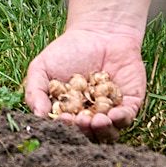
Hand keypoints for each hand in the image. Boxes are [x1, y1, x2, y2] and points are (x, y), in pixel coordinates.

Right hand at [24, 25, 148, 134]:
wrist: (99, 31)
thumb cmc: (67, 50)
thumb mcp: (42, 67)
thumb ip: (35, 91)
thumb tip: (38, 116)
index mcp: (70, 112)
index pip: (68, 128)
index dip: (66, 128)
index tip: (63, 118)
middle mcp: (91, 115)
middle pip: (90, 134)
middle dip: (85, 131)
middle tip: (81, 121)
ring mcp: (111, 111)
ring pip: (110, 132)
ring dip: (104, 130)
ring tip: (97, 120)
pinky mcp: (130, 103)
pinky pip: (128, 117)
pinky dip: (121, 119)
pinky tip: (113, 114)